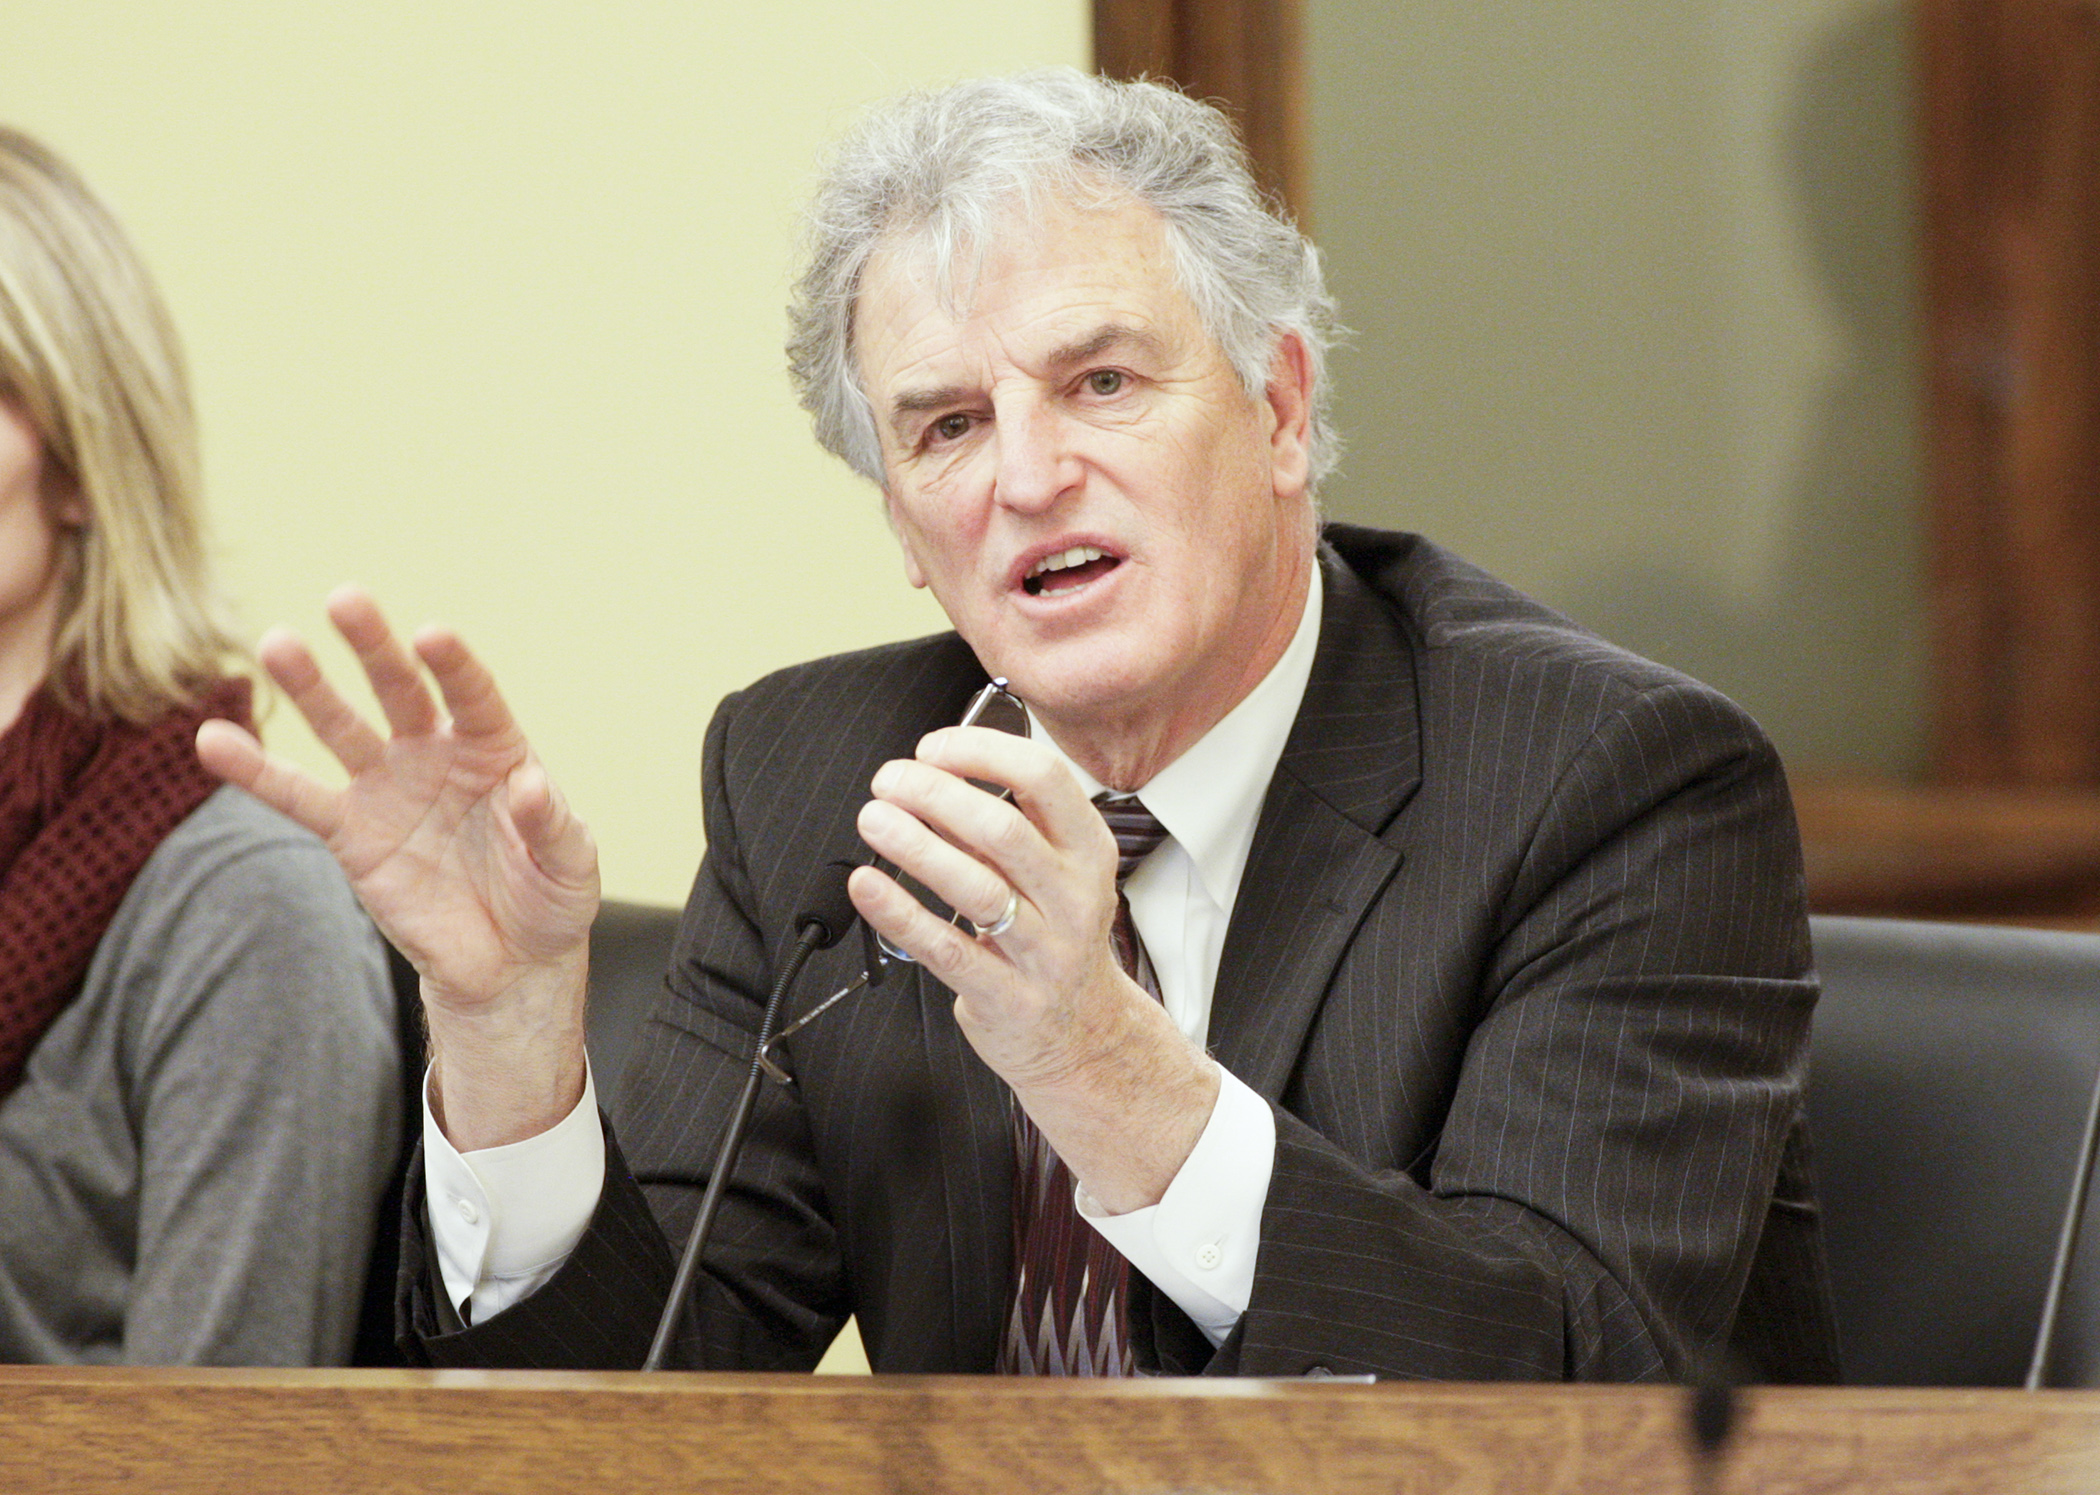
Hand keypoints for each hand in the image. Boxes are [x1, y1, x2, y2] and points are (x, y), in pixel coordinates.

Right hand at [195, 587, 598, 1147]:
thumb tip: (531, 784)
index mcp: (496, 748)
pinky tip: (214, 741)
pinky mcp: (351, 832)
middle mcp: (437, 753)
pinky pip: (298, 797)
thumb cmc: (549, 899)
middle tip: (345, 599)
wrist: (508, 962)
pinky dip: (256, 771)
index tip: (431, 635)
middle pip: (401, 689)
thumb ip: (552, 824)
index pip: (473, 694)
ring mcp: (389, 788)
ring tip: (277, 645)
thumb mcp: (571, 864)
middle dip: (374, 647)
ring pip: (343, 728)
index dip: (454, 665)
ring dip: (310, 688)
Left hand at [850, 726, 1217, 1211]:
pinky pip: (945, 949)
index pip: (1043, 779)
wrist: (1084, 1035)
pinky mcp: (1006, 997)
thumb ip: (1003, 826)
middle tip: (890, 781)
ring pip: (975, 887)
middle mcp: (1074, 897)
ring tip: (873, 819)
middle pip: (1003, 829)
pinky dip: (899, 913)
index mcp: (1089, 850)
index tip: (933, 749)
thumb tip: (931, 776)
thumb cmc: (1055, 938)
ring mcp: (1044, 952)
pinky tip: (867, 885)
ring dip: (915, 846)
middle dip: (936, 794)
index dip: (980, 752)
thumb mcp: (1055, 873)